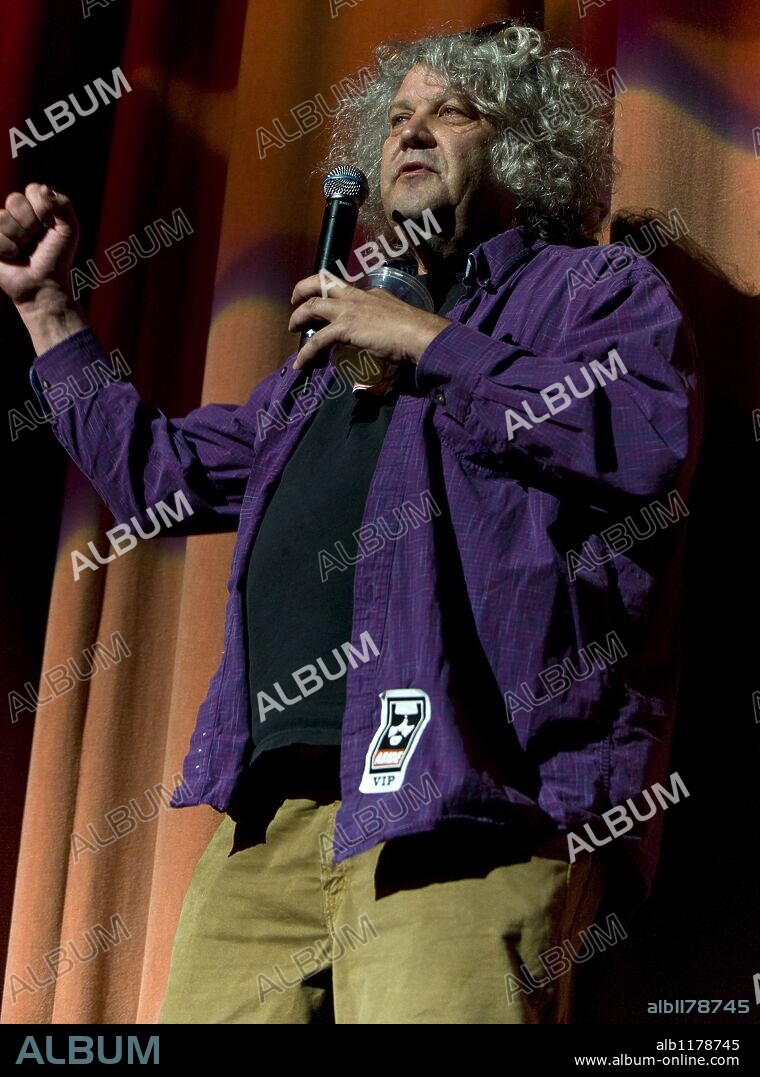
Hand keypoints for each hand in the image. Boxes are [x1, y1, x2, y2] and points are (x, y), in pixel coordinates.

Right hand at [0, 183, 79, 310]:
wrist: (43, 285)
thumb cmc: (57, 258)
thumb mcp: (69, 230)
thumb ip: (62, 205)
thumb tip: (43, 188)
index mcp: (35, 207)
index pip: (33, 190)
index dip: (43, 210)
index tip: (50, 227)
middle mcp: (16, 213)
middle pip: (15, 200)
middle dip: (30, 224)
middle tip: (35, 240)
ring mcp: (0, 226)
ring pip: (3, 218)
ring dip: (19, 239)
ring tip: (23, 250)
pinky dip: (7, 249)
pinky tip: (12, 256)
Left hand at [288, 273, 450, 370]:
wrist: (419, 334)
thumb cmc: (415, 331)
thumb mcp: (396, 318)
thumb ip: (384, 323)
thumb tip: (380, 337)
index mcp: (369, 293)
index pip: (344, 289)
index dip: (331, 295)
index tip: (325, 301)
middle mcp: (356, 296)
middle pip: (322, 282)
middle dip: (304, 289)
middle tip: (295, 300)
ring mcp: (349, 310)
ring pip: (313, 306)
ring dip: (298, 317)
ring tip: (292, 328)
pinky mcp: (344, 327)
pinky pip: (317, 340)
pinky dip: (306, 352)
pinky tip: (300, 363)